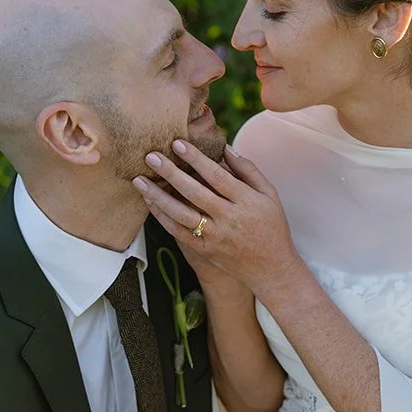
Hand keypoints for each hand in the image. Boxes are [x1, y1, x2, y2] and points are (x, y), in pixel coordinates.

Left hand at [135, 142, 299, 300]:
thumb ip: (248, 170)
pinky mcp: (206, 251)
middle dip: (170, 173)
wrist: (271, 268)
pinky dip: (162, 217)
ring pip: (181, 214)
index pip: (217, 176)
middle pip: (194, 192)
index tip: (177, 143)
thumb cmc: (271, 226)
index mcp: (246, 201)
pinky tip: (150, 202)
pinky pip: (179, 233)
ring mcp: (216, 237)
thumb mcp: (269, 195)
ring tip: (140, 180)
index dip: (196, 159)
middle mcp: (229, 219)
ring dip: (158, 197)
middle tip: (151, 156)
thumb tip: (225, 147)